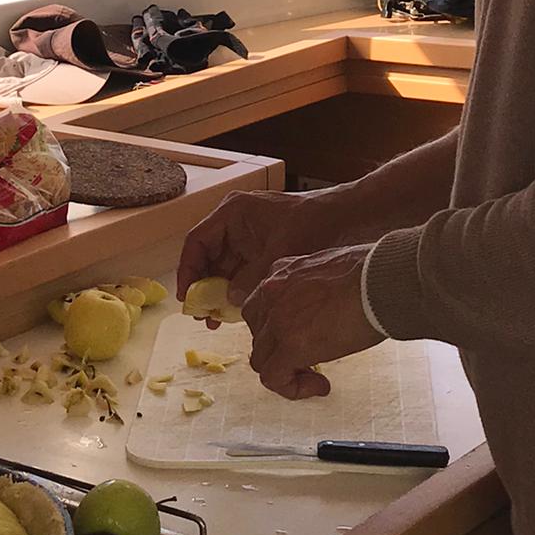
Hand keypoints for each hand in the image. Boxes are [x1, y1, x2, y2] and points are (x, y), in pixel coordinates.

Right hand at [176, 188, 374, 324]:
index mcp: (233, 213)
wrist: (347, 217)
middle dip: (203, 287)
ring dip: (218, 293)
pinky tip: (235, 313)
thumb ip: (252, 275)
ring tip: (216, 321)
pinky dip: (236, 291)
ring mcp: (248, 238)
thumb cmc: (314, 222)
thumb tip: (230, 300)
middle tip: (202, 315)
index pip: (197, 241)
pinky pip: (240, 273)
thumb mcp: (280, 250)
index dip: (187, 269)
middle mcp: (235, 224)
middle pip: (207, 257)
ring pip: (223, 269)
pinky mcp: (261, 251)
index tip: (187, 296)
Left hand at [244, 245, 382, 400]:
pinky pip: (273, 378)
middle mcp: (271, 293)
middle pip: (259, 335)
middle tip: (308, 361)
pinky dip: (291, 388)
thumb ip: (314, 287)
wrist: (383, 279)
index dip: (278, 329)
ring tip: (315, 377)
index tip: (303, 337)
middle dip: (279, 352)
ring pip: (261, 359)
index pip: (261, 307)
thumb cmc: (372, 272)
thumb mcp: (330, 269)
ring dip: (285, 372)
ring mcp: (278, 320)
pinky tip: (320, 386)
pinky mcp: (291, 346)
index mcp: (281, 272)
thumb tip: (325, 305)